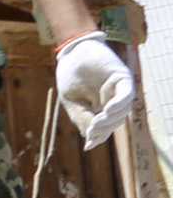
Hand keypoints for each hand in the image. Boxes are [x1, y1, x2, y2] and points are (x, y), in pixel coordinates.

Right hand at [57, 33, 135, 149]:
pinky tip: (107, 110)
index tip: (89, 145)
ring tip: (97, 121)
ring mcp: (120, 89)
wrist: (72, 52)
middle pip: (115, 122)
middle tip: (92, 130)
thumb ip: (82, 119)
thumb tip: (89, 140)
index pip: (105, 127)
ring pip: (122, 111)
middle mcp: (114, 100)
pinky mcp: (124, 78)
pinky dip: (118, 104)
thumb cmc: (71, 76)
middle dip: (104, 129)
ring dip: (111, 119)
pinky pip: (126, 95)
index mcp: (102, 108)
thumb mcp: (72, 102)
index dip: (99, 137)